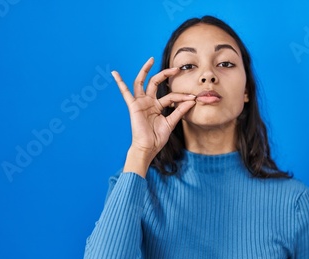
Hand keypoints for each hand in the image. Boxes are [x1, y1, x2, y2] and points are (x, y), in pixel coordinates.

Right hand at [112, 57, 195, 175]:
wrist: (148, 148)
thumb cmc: (157, 138)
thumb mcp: (171, 122)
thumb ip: (180, 111)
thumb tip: (192, 101)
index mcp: (157, 106)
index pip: (170, 96)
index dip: (182, 96)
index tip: (193, 97)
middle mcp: (148, 102)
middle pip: (156, 83)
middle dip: (166, 74)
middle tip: (177, 68)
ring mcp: (140, 102)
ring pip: (142, 82)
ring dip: (146, 70)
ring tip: (151, 60)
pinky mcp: (133, 106)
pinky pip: (125, 92)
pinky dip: (120, 83)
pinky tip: (115, 73)